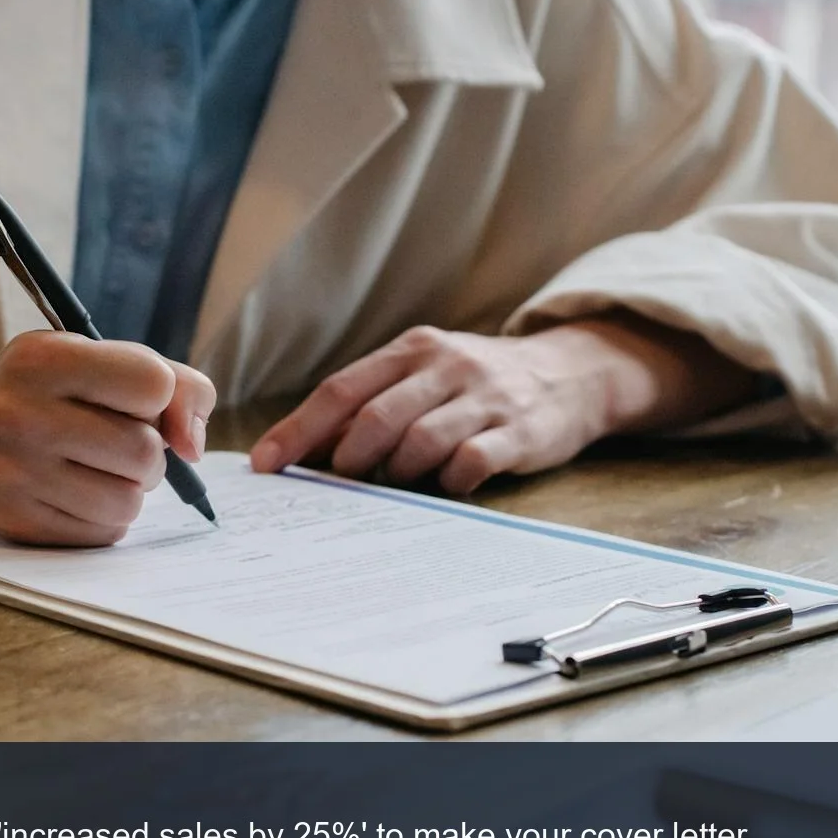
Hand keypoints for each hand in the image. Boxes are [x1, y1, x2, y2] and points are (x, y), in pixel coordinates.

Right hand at [0, 332, 214, 546]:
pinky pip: (104, 533)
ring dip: (131, 488)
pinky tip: (77, 491)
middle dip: (150, 450)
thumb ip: (175, 384)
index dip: (158, 395)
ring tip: (101, 467)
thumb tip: (193, 446)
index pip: (152, 384)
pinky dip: (106, 516)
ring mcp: (10, 473)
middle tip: (122, 440)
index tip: (134, 397)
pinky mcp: (14, 521)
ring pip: (128, 501)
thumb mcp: (101, 358)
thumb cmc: (50, 388)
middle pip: (144, 451)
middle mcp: (16, 415)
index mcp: (42, 359)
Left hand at [248, 319, 755, 494]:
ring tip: (396, 483)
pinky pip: (472, 462)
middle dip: (346, 457)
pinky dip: (449, 481)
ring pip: (421, 441)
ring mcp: (484, 398)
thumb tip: (303, 447)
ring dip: (396, 473)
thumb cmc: (475, 383)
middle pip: (376, 416)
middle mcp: (445, 367)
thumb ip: (371, 402)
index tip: (265, 464)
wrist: (571, 372)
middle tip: (336, 482)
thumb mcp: (424, 373)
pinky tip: (447, 486)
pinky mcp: (519, 431)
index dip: (299, 430)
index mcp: (411, 350)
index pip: (341, 390)